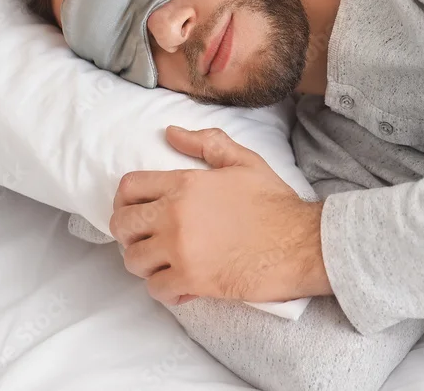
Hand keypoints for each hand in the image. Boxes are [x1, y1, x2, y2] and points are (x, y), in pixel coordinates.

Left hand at [109, 126, 331, 306]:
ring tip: (163, 263)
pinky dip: (164, 290)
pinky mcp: (192, 280)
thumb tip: (171, 133)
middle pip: (122, 224)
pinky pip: (156, 289)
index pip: (129, 188)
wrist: (301, 243)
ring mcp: (180, 250)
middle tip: (146, 239)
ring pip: (134, 261)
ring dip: (145, 263)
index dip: (126, 200)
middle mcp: (174, 215)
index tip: (136, 210)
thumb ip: (206, 143)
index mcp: (184, 184)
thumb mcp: (244, 161)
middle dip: (129, 233)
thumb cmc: (275, 203)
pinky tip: (179, 285)